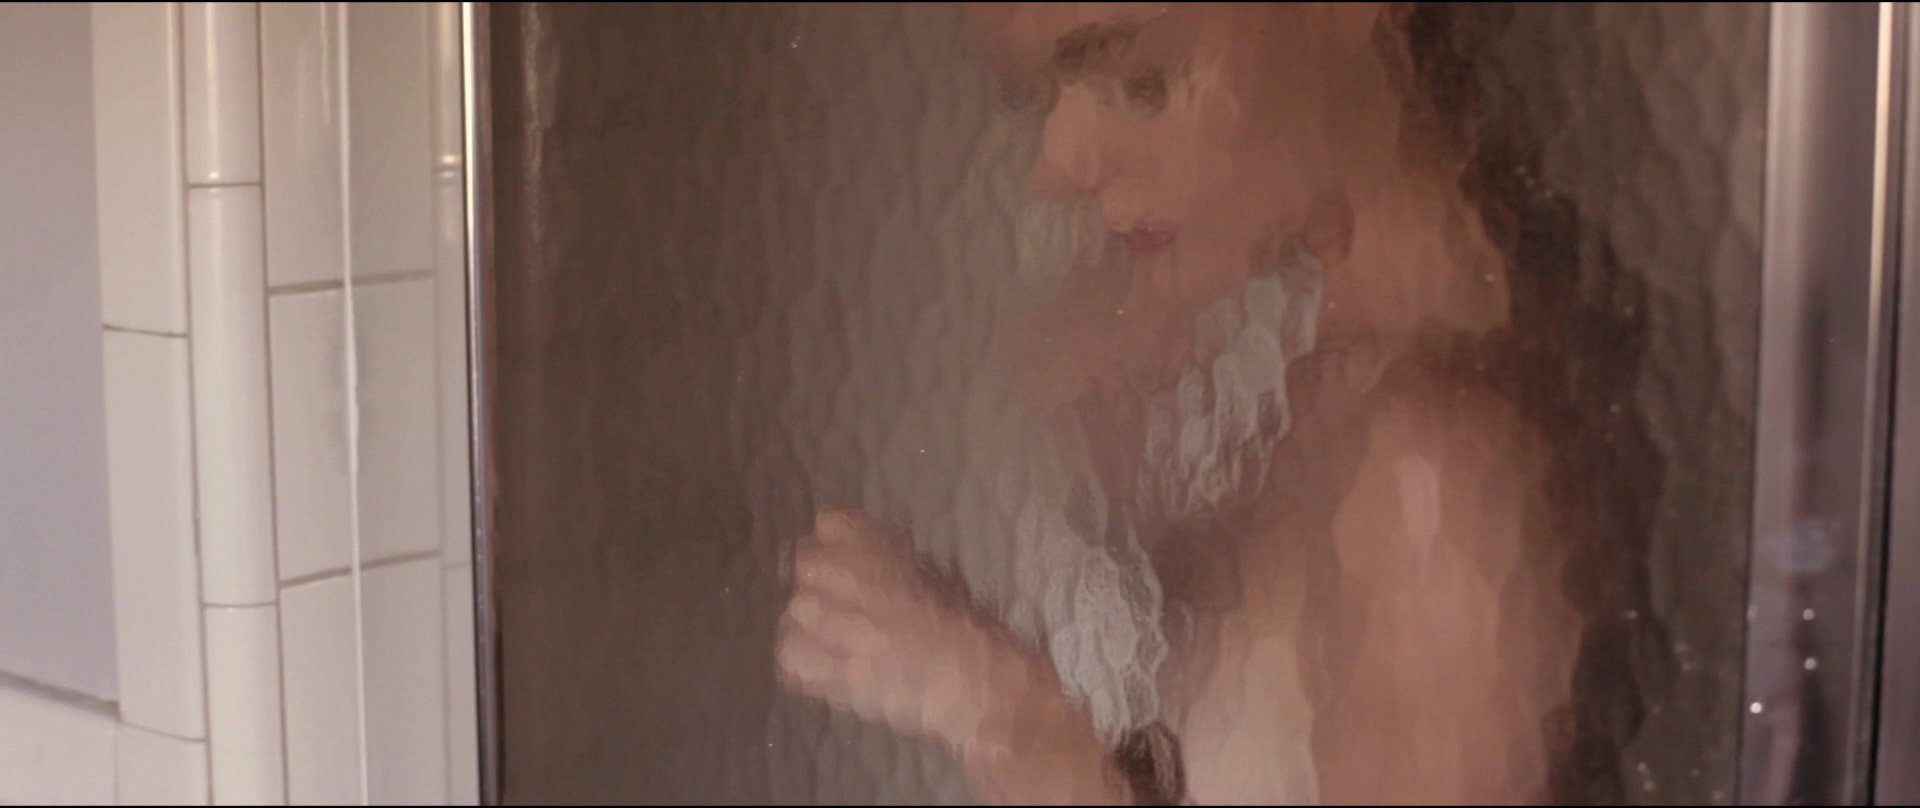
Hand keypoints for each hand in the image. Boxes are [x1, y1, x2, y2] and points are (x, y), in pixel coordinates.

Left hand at [775, 510, 1129, 803]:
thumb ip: (899, 561)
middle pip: (804, 565)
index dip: (835, 540)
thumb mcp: (942, 578)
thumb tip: (868, 549)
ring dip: (806, 621)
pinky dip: (801, 662)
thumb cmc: (978, 633)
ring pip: (793, 613)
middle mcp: (862, 587)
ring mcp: (847, 637)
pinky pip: (793, 663)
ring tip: (826, 634)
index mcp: (892, 557)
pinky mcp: (842, 681)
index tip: (842, 552)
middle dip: (815, 578)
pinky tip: (820, 664)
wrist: (988, 693)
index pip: (831, 524)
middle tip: (835, 598)